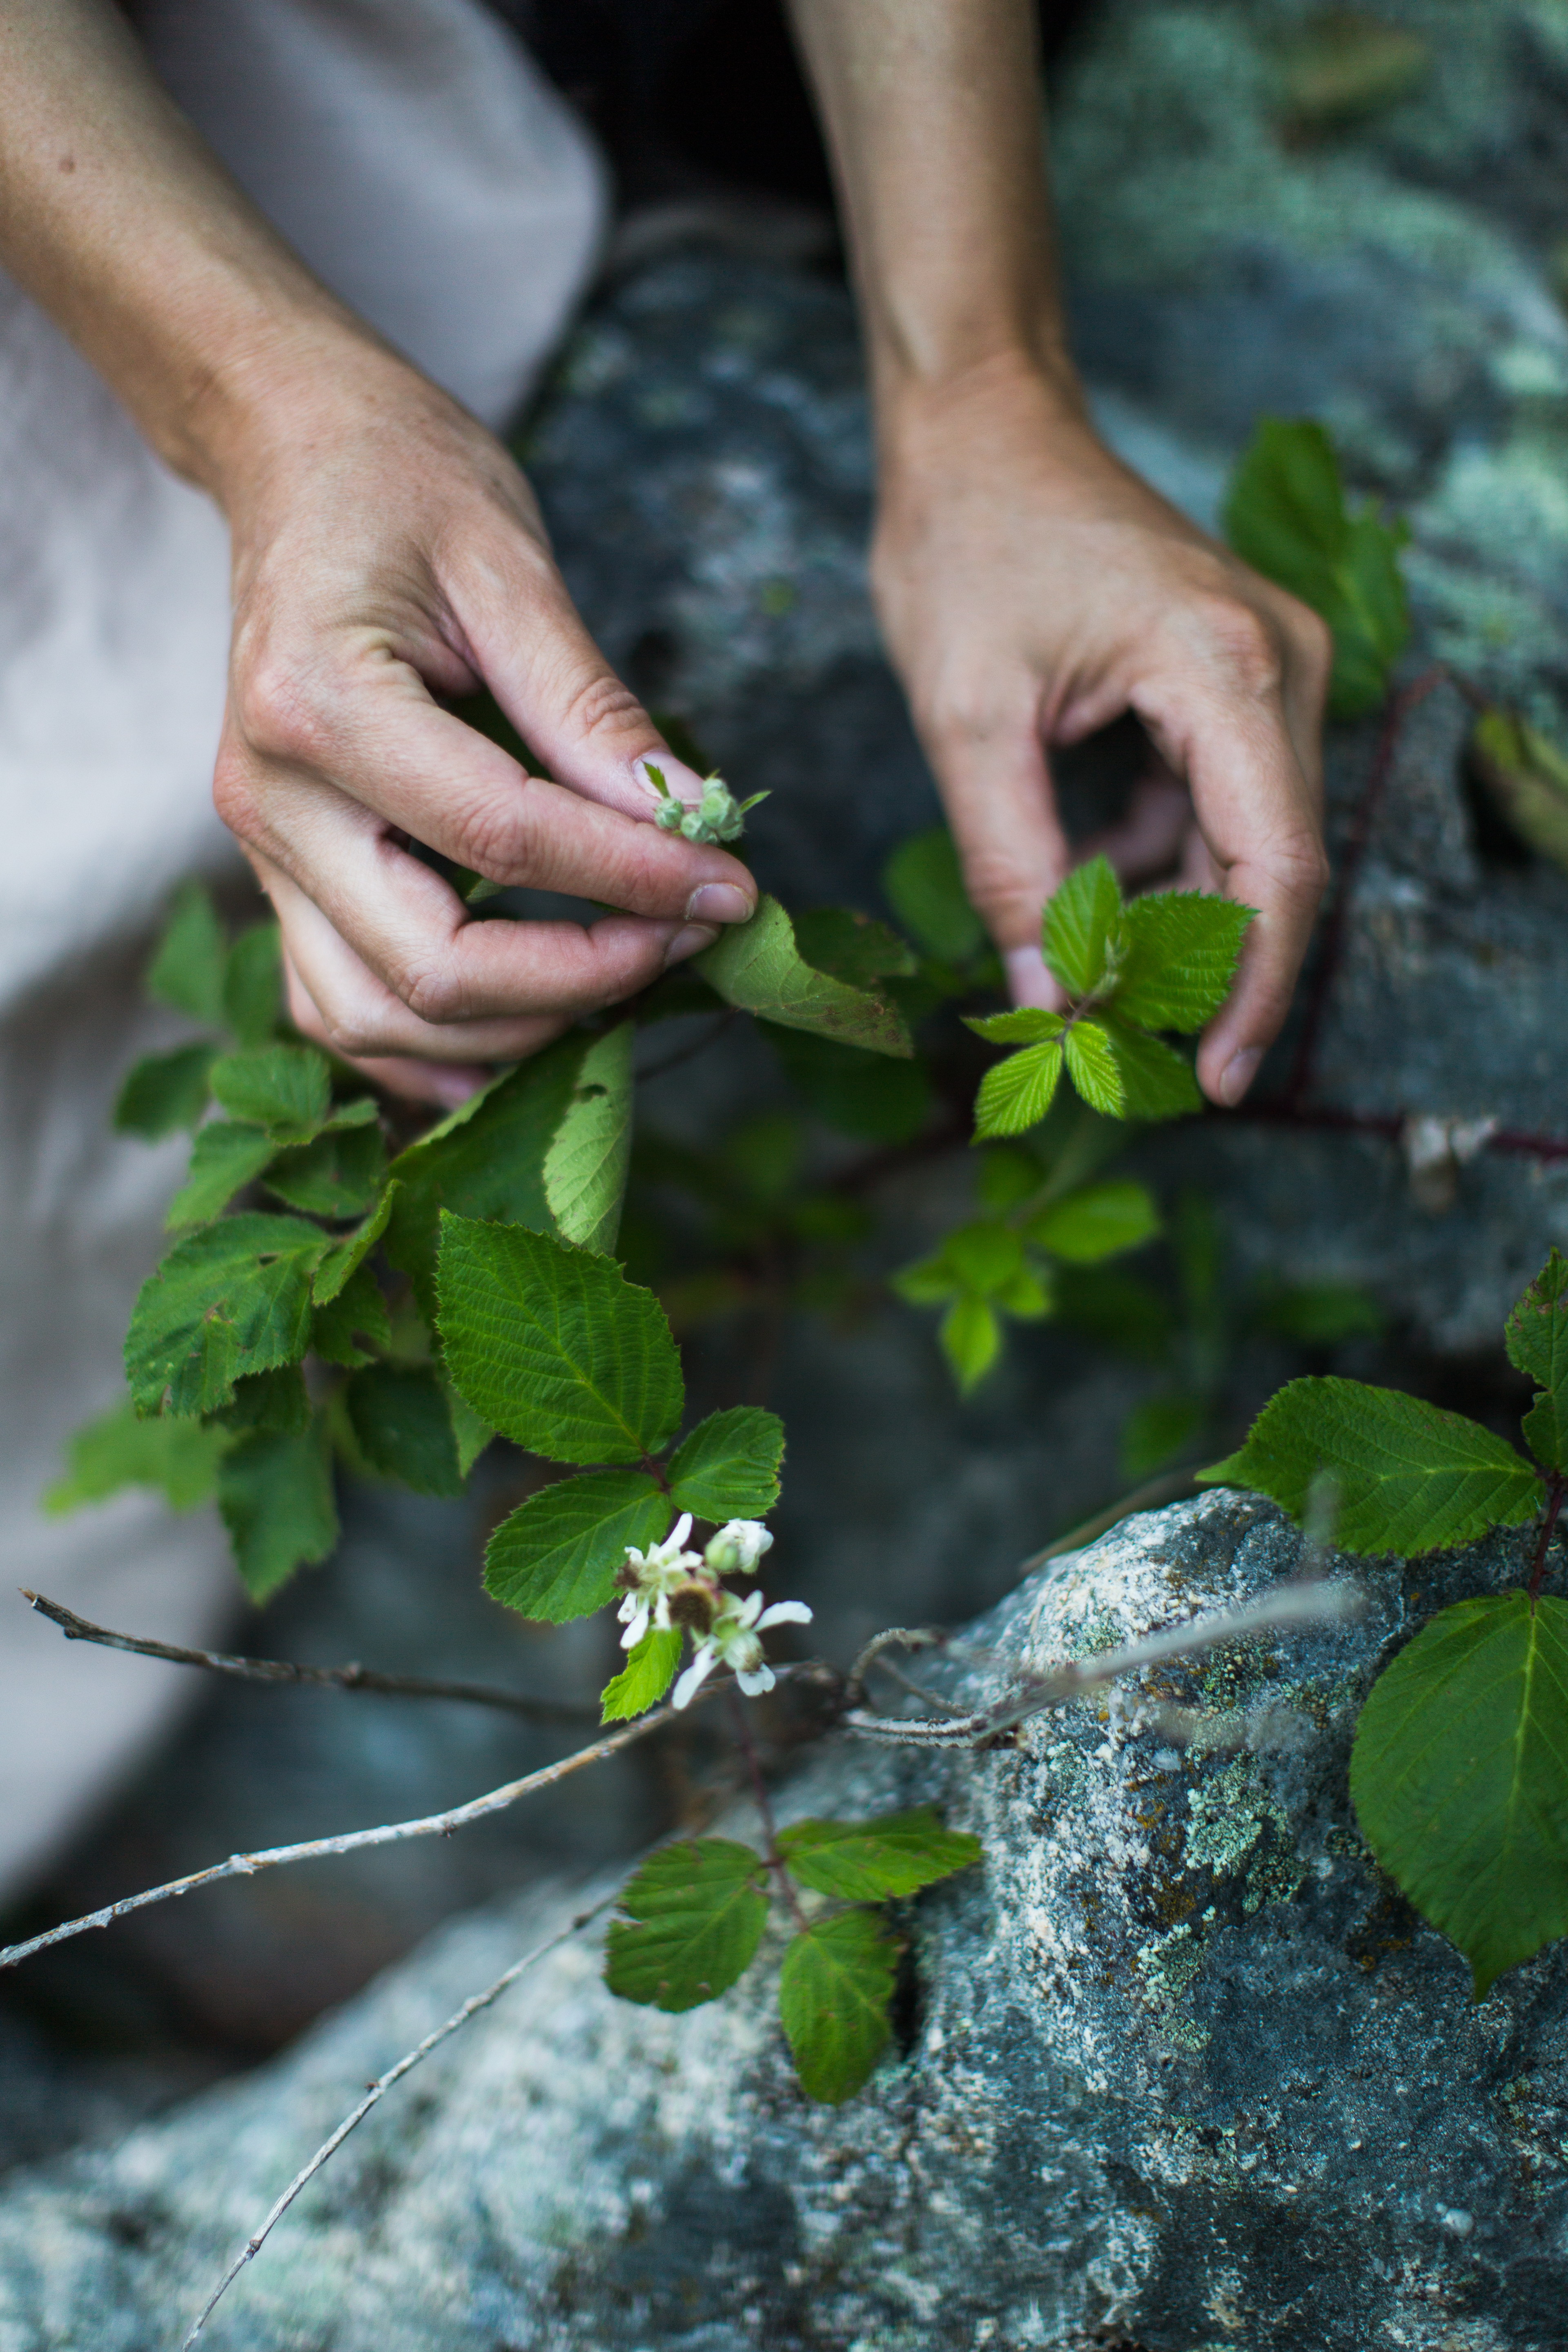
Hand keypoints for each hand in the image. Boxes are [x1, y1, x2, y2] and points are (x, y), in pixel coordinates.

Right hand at [213, 343, 756, 1105]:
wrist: (292, 455)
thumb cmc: (399, 482)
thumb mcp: (511, 566)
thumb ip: (593, 710)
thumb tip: (692, 821)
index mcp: (319, 705)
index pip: (505, 839)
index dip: (632, 878)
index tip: (733, 886)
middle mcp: (269, 797)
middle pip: (432, 966)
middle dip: (581, 978)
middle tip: (690, 936)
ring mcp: (262, 847)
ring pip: (375, 1017)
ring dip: (512, 1031)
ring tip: (623, 977)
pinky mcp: (278, 871)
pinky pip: (339, 1005)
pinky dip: (429, 1046)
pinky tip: (523, 1026)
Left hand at [872, 354, 1331, 1104]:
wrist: (979, 425)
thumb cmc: (964, 542)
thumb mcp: (967, 723)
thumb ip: (1013, 869)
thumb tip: (1049, 996)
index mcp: (1227, 665)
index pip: (1276, 867)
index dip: (1252, 989)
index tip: (1209, 1079)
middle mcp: (1277, 661)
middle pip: (1275, 864)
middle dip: (1205, 970)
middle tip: (1129, 1051)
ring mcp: (1267, 662)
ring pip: (1246, 840)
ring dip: (1172, 917)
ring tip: (1083, 971)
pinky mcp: (1234, 672)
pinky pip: (1217, 799)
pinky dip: (1158, 858)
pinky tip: (1082, 878)